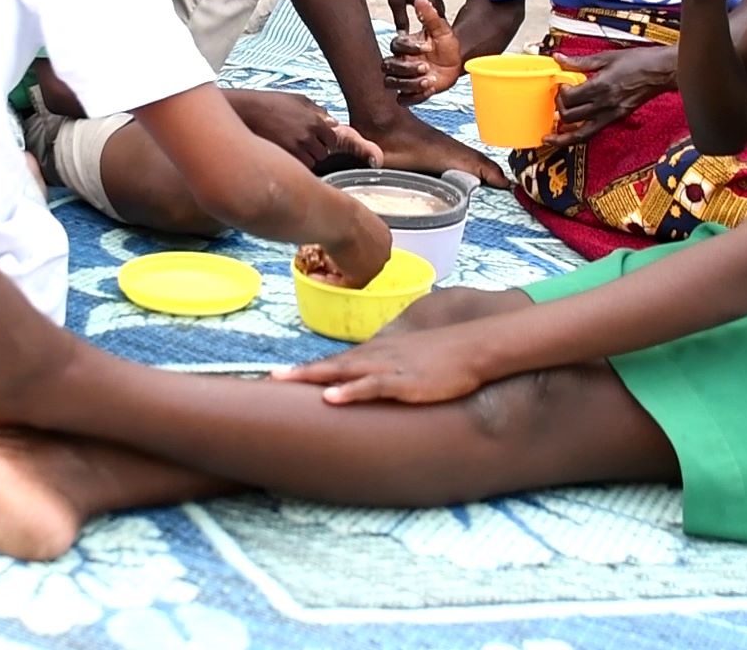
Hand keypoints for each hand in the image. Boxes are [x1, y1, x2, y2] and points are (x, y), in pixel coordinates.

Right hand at [228, 90, 340, 166]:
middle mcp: (307, 136)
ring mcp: (295, 149)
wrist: (248, 111)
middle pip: (323, 153)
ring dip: (306, 158)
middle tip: (306, 145)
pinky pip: (297, 167)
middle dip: (317, 150)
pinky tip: (288, 154)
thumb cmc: (270, 103)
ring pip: (311, 163)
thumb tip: (333, 121)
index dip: (327, 140)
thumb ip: (318, 110)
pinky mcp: (283, 157)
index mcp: (314, 121)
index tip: (321, 140)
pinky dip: (295, 163)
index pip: (332, 139)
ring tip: (295, 150)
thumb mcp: (298, 100)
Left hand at [272, 324, 485, 404]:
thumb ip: (393, 369)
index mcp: (380, 353)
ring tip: (284, 381)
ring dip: (314, 376)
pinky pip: (373, 386)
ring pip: (344, 371)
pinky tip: (331, 397)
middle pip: (332, 363)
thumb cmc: (449, 356)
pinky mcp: (407, 382)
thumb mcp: (414, 361)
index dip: (311, 369)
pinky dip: (350, 391)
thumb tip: (378, 383)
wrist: (477, 347)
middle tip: (269, 378)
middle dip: (301, 372)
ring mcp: (391, 368)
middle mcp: (379, 357)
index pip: (338, 361)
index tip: (284, 376)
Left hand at [381, 0, 444, 31]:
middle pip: (440, 14)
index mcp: (430, 0)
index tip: (433, 43)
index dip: (437, 34)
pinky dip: (430, 3)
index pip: (439, 23)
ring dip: (433, 13)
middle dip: (436, 25)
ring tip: (426, 23)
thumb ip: (400, 20)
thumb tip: (402, 36)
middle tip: (431, 37)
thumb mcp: (395, 1)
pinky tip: (421, 5)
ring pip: (437, 4)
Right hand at [382, 0, 461, 104]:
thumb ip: (430, 15)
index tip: (427, 47)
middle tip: (426, 67)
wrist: (456, 62)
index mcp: (404, 46)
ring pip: (391, 83)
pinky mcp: (411, 92)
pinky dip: (414, 97)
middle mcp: (400, 61)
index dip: (409, 47)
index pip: (395, 45)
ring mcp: (404, 78)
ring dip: (408, 84)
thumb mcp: (441, 29)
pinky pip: (402, 99)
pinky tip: (430, 90)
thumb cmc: (446, 44)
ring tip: (429, 81)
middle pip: (387, 66)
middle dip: (405, 68)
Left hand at [547, 45, 678, 144]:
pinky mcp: (616, 119)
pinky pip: (593, 132)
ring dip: (562, 136)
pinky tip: (570, 133)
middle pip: (570, 116)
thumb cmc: (638, 61)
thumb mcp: (606, 57)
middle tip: (558, 101)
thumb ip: (579, 61)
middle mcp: (604, 104)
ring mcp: (610, 114)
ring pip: (580, 134)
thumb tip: (559, 58)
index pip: (569, 98)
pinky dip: (578, 135)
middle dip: (558, 109)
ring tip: (550, 138)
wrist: (661, 72)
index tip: (561, 86)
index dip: (560, 93)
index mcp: (600, 86)